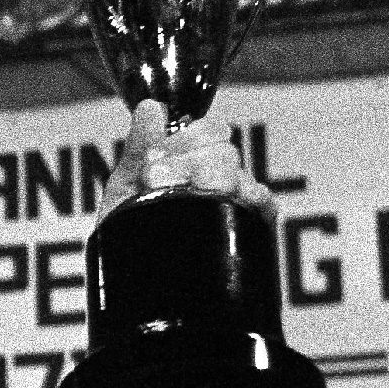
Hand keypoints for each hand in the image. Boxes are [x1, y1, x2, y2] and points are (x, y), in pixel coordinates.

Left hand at [99, 99, 276, 223]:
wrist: (135, 280)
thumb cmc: (129, 233)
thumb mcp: (124, 189)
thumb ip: (139, 148)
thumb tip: (151, 108)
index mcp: (191, 160)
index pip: (207, 130)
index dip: (181, 141)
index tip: (151, 167)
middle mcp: (216, 176)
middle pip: (223, 149)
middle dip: (188, 163)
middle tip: (158, 184)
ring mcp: (234, 199)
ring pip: (239, 171)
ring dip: (210, 179)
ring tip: (185, 197)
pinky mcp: (249, 225)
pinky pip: (264, 202)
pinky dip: (250, 198)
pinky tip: (231, 201)